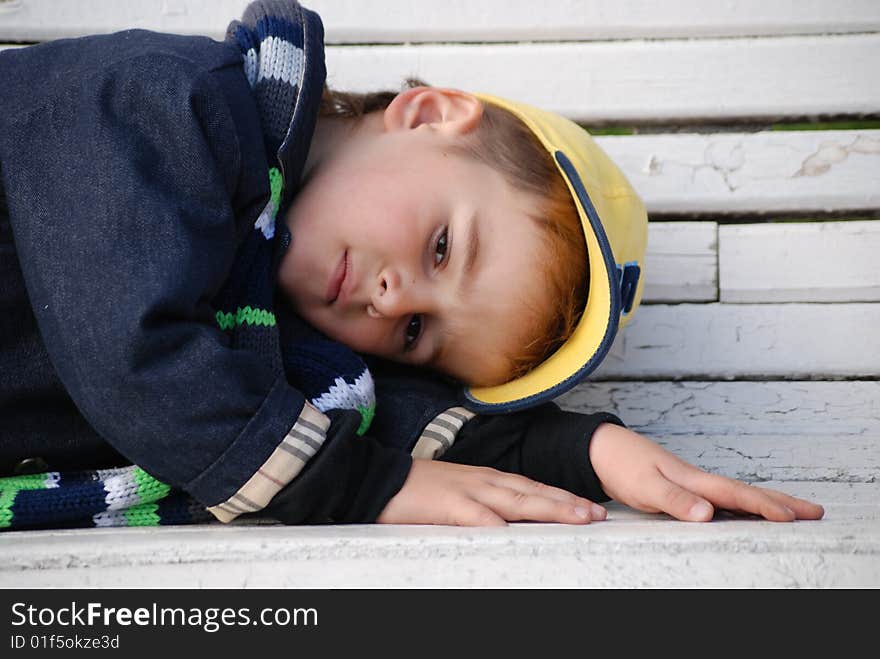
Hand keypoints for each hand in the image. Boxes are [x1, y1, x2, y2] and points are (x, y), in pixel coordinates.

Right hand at [377, 458, 606, 525]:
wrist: (379, 477)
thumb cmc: (417, 490)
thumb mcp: (458, 493)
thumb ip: (483, 503)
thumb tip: (507, 521)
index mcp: (486, 479)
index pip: (533, 487)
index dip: (562, 498)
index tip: (588, 508)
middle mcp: (484, 481)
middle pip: (534, 492)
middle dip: (568, 503)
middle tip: (597, 514)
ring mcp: (468, 491)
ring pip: (517, 500)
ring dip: (550, 508)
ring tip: (577, 518)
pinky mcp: (448, 504)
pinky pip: (478, 516)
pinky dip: (499, 523)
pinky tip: (517, 532)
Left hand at [589, 423, 824, 521]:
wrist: (602, 448)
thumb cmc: (622, 464)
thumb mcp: (645, 486)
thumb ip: (675, 500)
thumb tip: (708, 514)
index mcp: (694, 480)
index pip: (737, 495)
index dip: (765, 506)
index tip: (793, 516)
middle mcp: (698, 480)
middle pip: (747, 493)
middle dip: (781, 503)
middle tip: (816, 511)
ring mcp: (692, 483)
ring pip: (737, 495)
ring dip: (767, 503)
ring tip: (794, 512)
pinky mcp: (683, 487)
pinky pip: (722, 499)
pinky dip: (743, 505)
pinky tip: (748, 512)